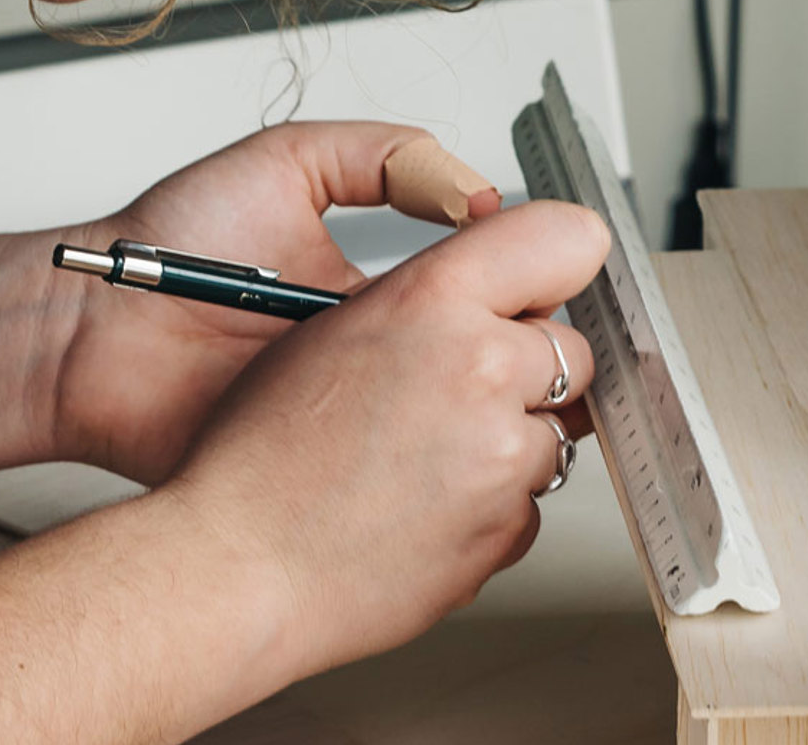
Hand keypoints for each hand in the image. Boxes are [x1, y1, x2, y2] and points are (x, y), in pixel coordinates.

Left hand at [53, 122, 501, 483]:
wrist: (86, 331)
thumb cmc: (163, 245)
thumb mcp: (282, 165)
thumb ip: (383, 158)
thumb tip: (480, 194)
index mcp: (378, 295)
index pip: (479, 298)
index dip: (518, 297)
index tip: (545, 292)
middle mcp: (372, 361)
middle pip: (478, 373)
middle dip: (510, 368)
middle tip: (529, 355)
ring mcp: (345, 421)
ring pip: (443, 433)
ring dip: (464, 418)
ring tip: (478, 396)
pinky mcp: (312, 470)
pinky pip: (377, 481)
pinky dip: (403, 471)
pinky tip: (414, 442)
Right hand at [159, 203, 610, 670]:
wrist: (237, 567)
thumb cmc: (257, 458)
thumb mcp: (329, 330)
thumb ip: (426, 300)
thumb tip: (490, 297)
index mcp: (432, 302)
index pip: (566, 240)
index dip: (556, 264)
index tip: (545, 281)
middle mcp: (480, 371)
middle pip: (570, 349)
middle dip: (525, 368)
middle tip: (454, 391)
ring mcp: (501, 458)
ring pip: (555, 434)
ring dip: (507, 443)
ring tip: (418, 460)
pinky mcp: (506, 530)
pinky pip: (527, 507)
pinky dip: (490, 508)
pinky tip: (418, 507)